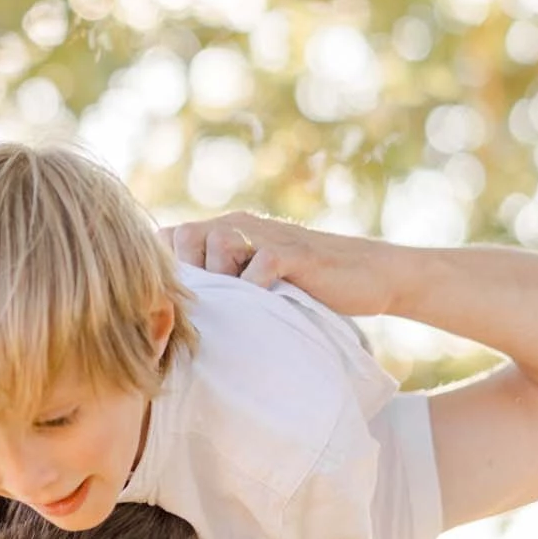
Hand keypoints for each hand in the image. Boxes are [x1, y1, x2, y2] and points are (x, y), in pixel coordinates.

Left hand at [166, 213, 401, 317]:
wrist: (368, 273)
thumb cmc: (308, 285)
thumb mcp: (256, 280)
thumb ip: (221, 282)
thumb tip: (177, 313)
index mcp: (227, 229)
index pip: (171, 236)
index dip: (168, 269)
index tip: (180, 303)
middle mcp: (242, 225)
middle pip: (185, 236)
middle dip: (189, 274)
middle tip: (208, 306)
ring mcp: (268, 236)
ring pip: (218, 243)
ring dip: (220, 279)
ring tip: (236, 306)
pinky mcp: (294, 253)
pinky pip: (260, 263)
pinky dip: (255, 287)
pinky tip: (264, 305)